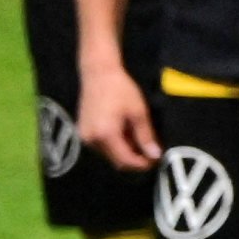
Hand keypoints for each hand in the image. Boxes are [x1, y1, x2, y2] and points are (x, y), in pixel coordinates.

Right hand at [80, 54, 160, 172]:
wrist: (98, 73)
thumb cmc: (121, 89)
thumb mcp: (138, 112)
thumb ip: (146, 136)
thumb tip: (155, 155)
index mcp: (105, 135)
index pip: (125, 160)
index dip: (141, 164)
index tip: (155, 161)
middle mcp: (91, 140)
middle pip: (116, 160)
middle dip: (134, 159)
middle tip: (151, 153)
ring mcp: (84, 137)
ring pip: (109, 154)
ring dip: (125, 152)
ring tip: (139, 140)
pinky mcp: (82, 132)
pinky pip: (101, 146)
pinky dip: (115, 144)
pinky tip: (125, 133)